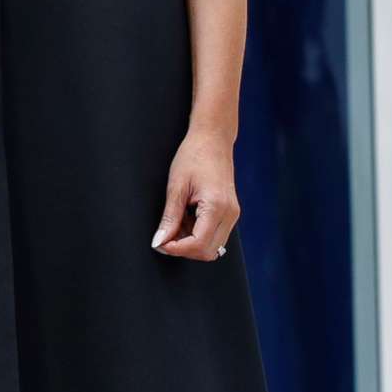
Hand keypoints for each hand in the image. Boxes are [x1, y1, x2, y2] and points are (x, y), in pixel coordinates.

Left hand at [150, 126, 238, 261]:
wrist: (212, 138)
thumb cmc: (193, 155)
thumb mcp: (176, 186)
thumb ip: (169, 217)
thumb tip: (159, 241)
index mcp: (217, 206)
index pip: (198, 244)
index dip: (177, 249)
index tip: (160, 243)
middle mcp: (230, 214)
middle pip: (207, 252)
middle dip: (184, 249)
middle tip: (164, 236)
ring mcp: (232, 214)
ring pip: (212, 247)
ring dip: (191, 243)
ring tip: (175, 223)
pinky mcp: (230, 212)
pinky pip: (215, 235)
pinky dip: (198, 234)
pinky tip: (186, 219)